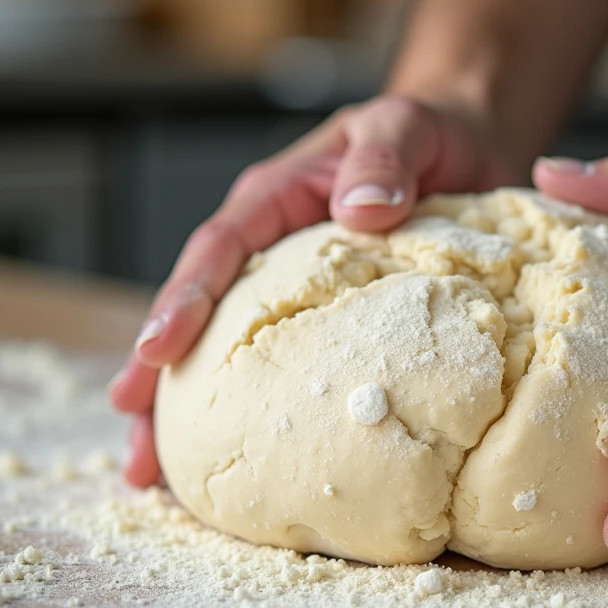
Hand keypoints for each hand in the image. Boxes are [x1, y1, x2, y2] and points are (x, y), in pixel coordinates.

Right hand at [109, 96, 515, 486]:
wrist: (466, 147)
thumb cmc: (427, 134)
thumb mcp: (403, 126)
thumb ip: (383, 158)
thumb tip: (365, 209)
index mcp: (277, 200)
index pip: (219, 250)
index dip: (184, 300)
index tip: (157, 353)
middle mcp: (274, 251)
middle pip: (204, 318)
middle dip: (163, 384)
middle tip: (141, 450)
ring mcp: (300, 292)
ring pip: (235, 355)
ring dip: (197, 415)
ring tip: (165, 480)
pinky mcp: (337, 322)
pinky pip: (298, 368)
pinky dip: (272, 414)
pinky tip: (263, 466)